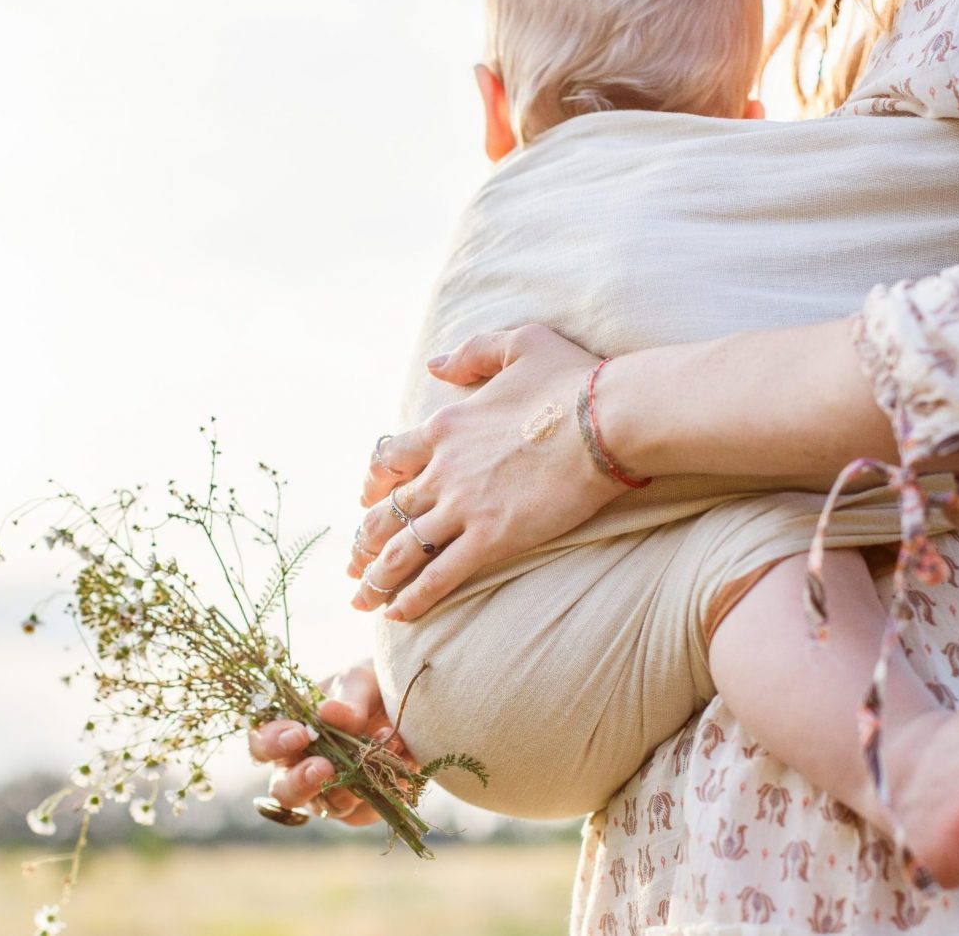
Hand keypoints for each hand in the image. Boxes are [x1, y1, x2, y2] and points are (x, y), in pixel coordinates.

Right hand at [248, 661, 412, 825]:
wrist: (406, 706)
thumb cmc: (367, 690)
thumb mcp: (359, 683)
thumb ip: (347, 700)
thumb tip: (329, 713)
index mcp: (288, 735)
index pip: (262, 746)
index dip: (272, 744)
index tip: (299, 734)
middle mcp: (300, 770)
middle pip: (284, 791)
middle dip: (301, 781)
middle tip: (323, 767)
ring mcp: (329, 793)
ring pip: (326, 807)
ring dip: (352, 784)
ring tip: (379, 752)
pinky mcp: (361, 809)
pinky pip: (365, 810)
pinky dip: (382, 787)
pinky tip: (399, 762)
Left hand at [348, 324, 627, 621]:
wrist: (606, 419)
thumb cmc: (572, 380)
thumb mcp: (520, 343)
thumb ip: (472, 353)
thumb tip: (434, 363)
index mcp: (446, 426)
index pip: (390, 460)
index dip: (374, 484)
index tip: (366, 500)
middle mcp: (444, 468)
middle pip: (387, 510)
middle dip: (364, 541)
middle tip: (352, 564)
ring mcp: (464, 506)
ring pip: (403, 547)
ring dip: (376, 576)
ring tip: (362, 599)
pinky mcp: (491, 537)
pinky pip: (440, 574)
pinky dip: (413, 597)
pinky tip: (396, 614)